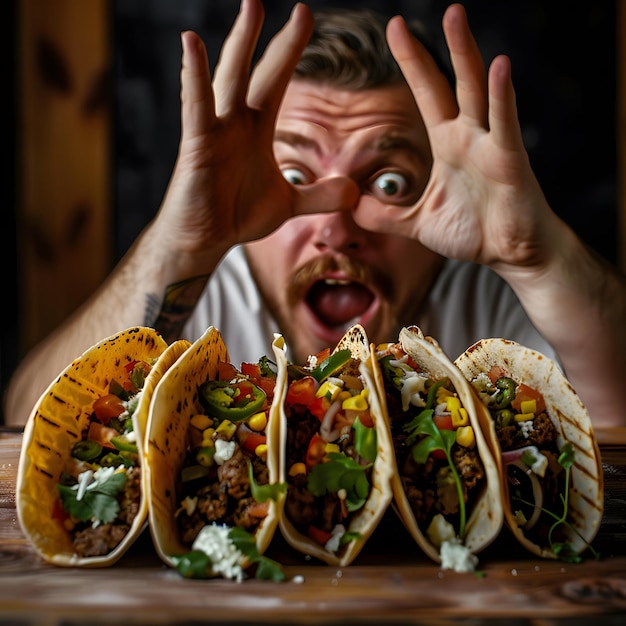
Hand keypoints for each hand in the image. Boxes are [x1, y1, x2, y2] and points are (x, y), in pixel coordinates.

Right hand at [153, 0, 355, 264]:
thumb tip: (354, 191)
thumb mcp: (288, 205)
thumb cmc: (237, 215)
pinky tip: (192, 44)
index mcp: (256, 130)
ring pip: (228, 79)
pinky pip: (197, 107)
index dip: (290, 49)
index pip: (276, 80)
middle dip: (264, 35)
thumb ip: (320, 196)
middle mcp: (236, 123)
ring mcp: (215, 131)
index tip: (305, 16)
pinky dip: (195, 77)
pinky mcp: (197, 146)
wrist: (205, 240)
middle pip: (253, 70)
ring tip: (250, 8)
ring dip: (239, 44)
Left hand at [354, 3, 561, 273]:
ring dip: (466, 54)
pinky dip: (502, 97)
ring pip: (477, 91)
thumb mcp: (417, 224)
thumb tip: (351, 206)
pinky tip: (500, 67)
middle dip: (431, 48)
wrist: (511, 253)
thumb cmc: (473, 232)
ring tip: (454, 17)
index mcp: (448, 145)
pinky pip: (505, 124)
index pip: (427, 95)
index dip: (412, 63)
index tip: (392, 30)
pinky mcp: (510, 161)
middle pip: (448, 82)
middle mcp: (469, 136)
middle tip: (410, 15)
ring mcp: (491, 144)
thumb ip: (385, 215)